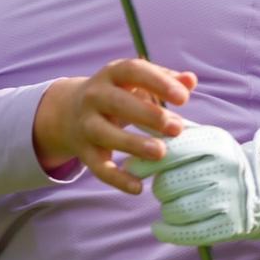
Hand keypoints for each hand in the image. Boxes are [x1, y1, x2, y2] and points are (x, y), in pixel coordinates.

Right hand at [33, 60, 196, 194]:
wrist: (68, 111)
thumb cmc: (116, 93)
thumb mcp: (135, 82)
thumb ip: (164, 80)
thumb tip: (190, 80)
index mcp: (112, 74)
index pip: (133, 71)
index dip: (158, 82)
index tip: (184, 98)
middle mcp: (94, 96)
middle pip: (118, 102)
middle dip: (149, 115)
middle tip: (177, 128)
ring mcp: (86, 124)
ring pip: (105, 134)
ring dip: (133, 144)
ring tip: (161, 152)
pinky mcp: (85, 151)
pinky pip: (98, 167)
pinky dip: (117, 179)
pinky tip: (139, 188)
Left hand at [128, 125, 259, 245]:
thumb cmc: (218, 161)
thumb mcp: (202, 137)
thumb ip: (170, 130)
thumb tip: (135, 118)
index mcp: (215, 142)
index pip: (171, 151)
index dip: (145, 162)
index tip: (131, 168)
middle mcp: (225, 168)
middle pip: (168, 184)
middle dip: (159, 187)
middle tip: (164, 186)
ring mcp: (229, 197)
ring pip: (175, 209)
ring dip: (165, 209)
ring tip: (171, 202)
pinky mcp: (230, 224)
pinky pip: (188, 232)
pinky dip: (168, 232)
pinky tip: (159, 227)